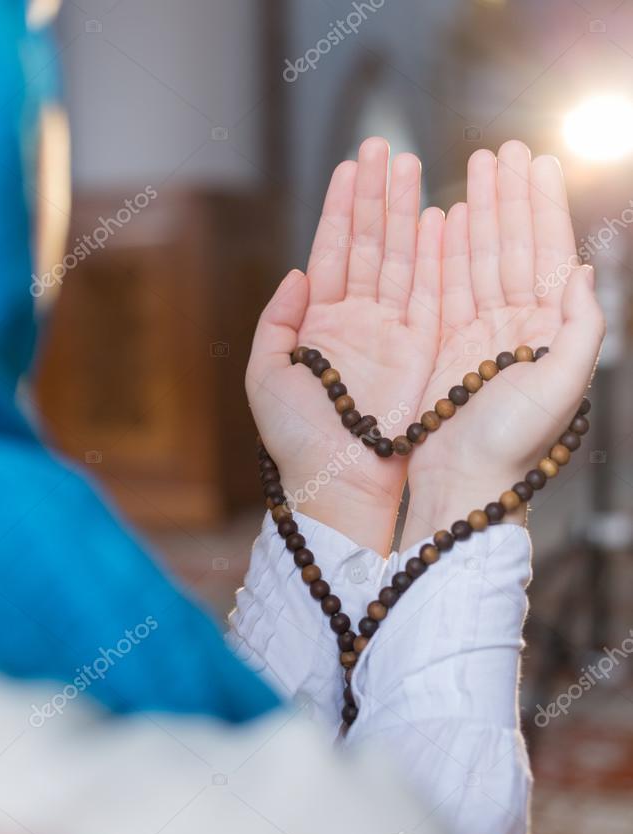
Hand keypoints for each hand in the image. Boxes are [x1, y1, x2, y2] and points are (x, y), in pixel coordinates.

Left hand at [246, 138, 443, 552]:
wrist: (337, 484)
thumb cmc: (295, 439)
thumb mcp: (265, 376)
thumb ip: (276, 321)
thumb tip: (297, 271)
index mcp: (319, 324)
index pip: (333, 253)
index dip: (341, 209)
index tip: (351, 166)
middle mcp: (358, 322)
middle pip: (371, 245)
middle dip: (376, 196)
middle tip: (384, 146)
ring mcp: (393, 334)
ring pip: (402, 260)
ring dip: (405, 213)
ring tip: (409, 165)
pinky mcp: (422, 351)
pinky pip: (432, 295)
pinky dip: (436, 258)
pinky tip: (436, 219)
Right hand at [401, 141, 604, 550]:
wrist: (463, 486)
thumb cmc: (512, 446)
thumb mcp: (560, 387)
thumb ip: (580, 328)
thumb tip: (583, 271)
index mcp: (549, 332)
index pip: (548, 255)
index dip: (543, 207)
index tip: (537, 162)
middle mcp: (517, 328)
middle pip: (514, 247)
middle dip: (509, 197)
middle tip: (504, 149)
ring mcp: (480, 336)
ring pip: (481, 260)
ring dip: (481, 214)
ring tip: (476, 169)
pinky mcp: (448, 348)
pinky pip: (448, 289)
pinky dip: (448, 253)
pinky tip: (448, 220)